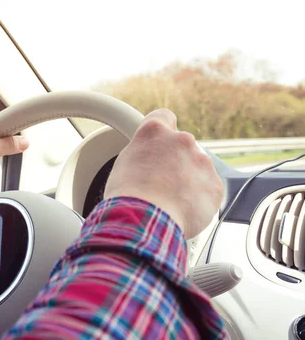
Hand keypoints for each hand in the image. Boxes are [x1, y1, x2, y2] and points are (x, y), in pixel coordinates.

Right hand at [103, 109, 222, 237]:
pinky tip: (181, 210)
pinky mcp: (214, 185)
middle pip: (182, 146)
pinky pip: (208, 190)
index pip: (164, 117)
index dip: (163, 130)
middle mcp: (181, 141)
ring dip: (187, 180)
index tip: (162, 140)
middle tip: (160, 182)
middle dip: (175, 161)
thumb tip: (148, 161)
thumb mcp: (124, 164)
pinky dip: (198, 199)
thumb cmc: (127, 198)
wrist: (142, 222)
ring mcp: (201, 162)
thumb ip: (143, 154)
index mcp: (154, 133)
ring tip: (169, 202)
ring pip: (197, 168)